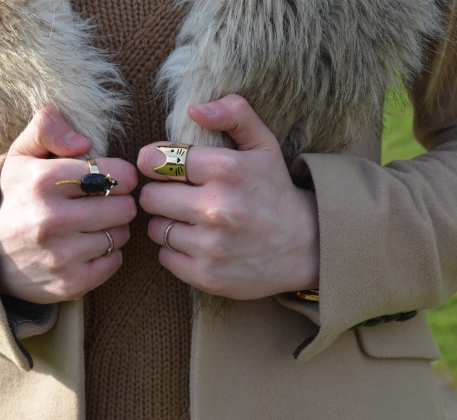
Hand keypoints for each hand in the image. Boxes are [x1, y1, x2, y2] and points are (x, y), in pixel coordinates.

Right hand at [0, 108, 137, 303]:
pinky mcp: (69, 284)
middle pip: (124, 207)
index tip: (112, 178)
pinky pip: (114, 262)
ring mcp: (60, 255)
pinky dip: (107, 255)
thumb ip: (48, 129)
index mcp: (42, 180)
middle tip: (102, 203)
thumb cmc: (12, 198)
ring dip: (111, 229)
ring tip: (89, 225)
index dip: (121, 175)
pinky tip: (86, 247)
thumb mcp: (20, 155)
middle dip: (118, 202)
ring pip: (120, 235)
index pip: (115, 174)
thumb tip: (84, 141)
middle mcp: (51, 219)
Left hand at [137, 94, 318, 299]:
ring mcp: (210, 245)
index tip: (164, 169)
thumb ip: (234, 114)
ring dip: (168, 224)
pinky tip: (198, 244)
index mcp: (226, 169)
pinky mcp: (205, 275)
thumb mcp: (264, 145)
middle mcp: (216, 207)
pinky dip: (175, 251)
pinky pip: (165, 256)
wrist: (306, 248)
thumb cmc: (276, 192)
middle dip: (161, 195)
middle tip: (180, 197)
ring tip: (193, 222)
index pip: (157, 160)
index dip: (156, 164)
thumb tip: (194, 108)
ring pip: (155, 228)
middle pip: (150, 197)